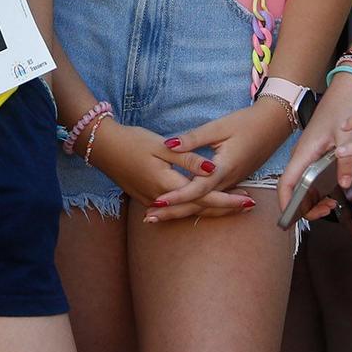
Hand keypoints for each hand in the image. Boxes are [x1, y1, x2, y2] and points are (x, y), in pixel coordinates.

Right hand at [85, 119, 260, 223]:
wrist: (102, 148)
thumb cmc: (132, 141)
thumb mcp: (161, 146)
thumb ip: (188, 158)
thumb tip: (212, 169)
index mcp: (168, 182)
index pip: (204, 196)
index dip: (228, 200)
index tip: (248, 200)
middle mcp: (161, 197)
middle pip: (199, 208)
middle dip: (225, 209)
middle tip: (248, 206)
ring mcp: (152, 201)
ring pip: (188, 211)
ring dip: (211, 210)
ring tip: (233, 206)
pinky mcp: (146, 199)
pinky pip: (175, 209)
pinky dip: (193, 208)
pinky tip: (203, 205)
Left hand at [147, 99, 296, 220]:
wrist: (275, 125)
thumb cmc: (247, 122)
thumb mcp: (219, 126)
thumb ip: (194, 138)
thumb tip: (170, 144)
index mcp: (224, 168)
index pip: (197, 188)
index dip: (178, 196)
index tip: (159, 201)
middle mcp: (228, 181)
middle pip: (199, 203)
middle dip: (174, 212)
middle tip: (150, 219)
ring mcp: (231, 183)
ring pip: (205, 204)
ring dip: (182, 211)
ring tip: (159, 217)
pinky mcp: (232, 180)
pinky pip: (212, 199)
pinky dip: (196, 206)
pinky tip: (182, 208)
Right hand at [277, 72, 351, 222]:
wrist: (344, 91)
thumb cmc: (342, 109)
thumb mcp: (348, 137)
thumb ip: (346, 163)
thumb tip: (344, 187)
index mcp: (304, 152)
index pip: (286, 182)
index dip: (285, 203)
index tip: (290, 219)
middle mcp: (301, 156)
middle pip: (292, 188)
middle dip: (304, 206)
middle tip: (327, 211)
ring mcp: (306, 156)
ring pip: (301, 185)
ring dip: (312, 200)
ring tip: (332, 205)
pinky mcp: (313, 155)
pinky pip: (309, 178)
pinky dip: (317, 190)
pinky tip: (332, 195)